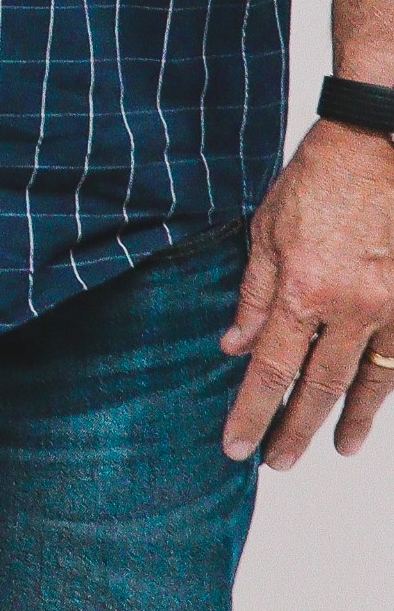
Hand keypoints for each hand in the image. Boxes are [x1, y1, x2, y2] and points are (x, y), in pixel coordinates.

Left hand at [219, 121, 393, 464]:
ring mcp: (392, 307)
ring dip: (352, 420)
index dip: (252, 412)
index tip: (237, 446)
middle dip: (296, 429)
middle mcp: (351, 308)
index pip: (271, 369)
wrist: (379, 147)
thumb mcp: (265, 231)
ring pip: (371, 381)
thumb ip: (252, 294)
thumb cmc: (316, 182)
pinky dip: (388, 386)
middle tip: (278, 463)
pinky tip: (378, 403)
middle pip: (320, 387)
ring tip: (335, 448)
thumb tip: (233, 346)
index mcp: (303, 290)